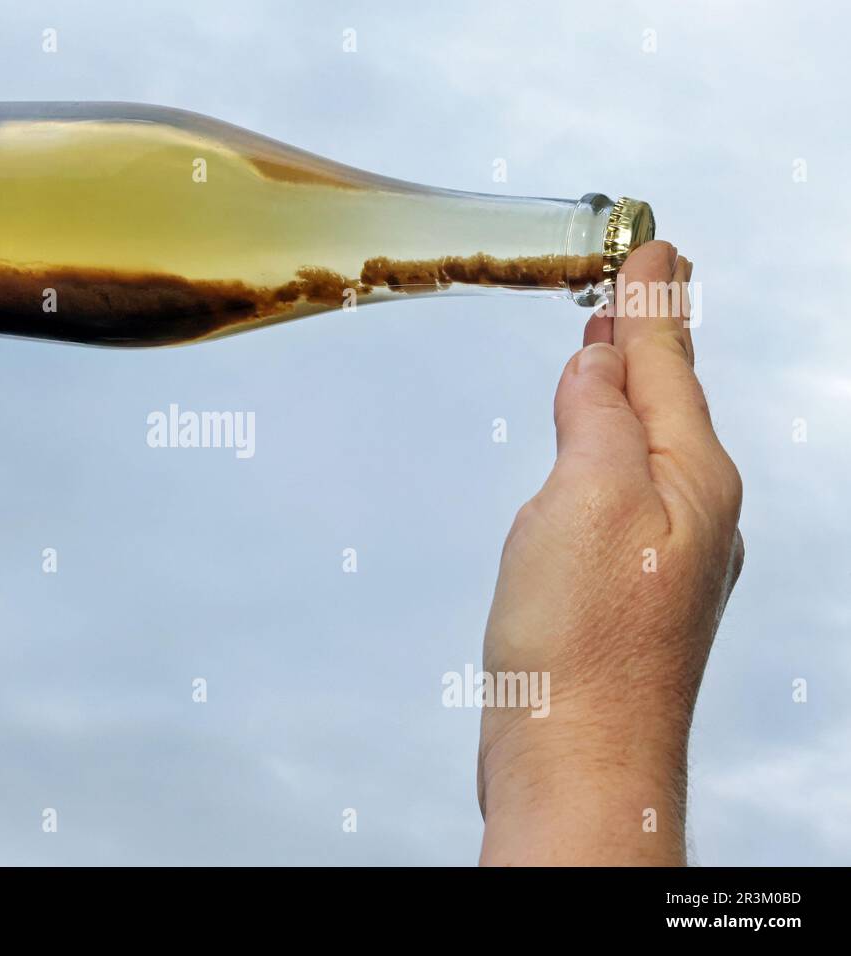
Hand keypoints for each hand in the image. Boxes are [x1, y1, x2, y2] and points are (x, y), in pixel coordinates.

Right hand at [477, 240, 742, 864]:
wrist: (575, 758)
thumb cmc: (580, 642)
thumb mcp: (586, 498)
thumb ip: (598, 418)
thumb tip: (600, 363)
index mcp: (692, 479)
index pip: (669, 364)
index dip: (652, 301)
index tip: (651, 244)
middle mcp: (694, 515)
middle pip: (672, 400)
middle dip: (654, 335)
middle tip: (648, 277)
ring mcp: (665, 558)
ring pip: (648, 446)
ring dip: (631, 387)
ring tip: (615, 345)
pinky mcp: (627, 593)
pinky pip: (624, 491)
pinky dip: (607, 447)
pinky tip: (591, 447)